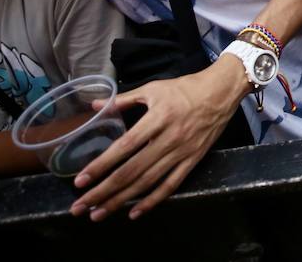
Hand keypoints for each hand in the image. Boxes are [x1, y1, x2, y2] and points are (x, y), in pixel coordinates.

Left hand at [70, 59, 247, 220]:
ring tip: (98, 213)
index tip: (80, 181)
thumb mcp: (153, 88)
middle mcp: (169, 138)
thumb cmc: (185, 88)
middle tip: (80, 207)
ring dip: (121, 200)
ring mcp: (182, 152)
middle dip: (103, 191)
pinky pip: (171, 185)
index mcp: (157, 118)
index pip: (124, 147)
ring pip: (148, 182)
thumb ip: (123, 99)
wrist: (222, 91)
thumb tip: (94, 106)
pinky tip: (134, 212)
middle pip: (132, 171)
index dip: (101, 165)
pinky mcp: (193, 160)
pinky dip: (153, 201)